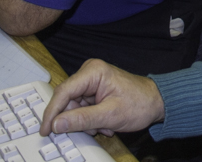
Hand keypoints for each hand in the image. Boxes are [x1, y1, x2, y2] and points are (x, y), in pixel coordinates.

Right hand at [40, 59, 164, 136]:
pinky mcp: (94, 91)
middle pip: (67, 101)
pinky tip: (105, 123)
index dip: (52, 112)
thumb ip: (81, 120)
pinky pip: (82, 109)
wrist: (156, 103)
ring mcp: (91, 83)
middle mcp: (89, 73)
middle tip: (91, 129)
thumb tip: (57, 123)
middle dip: (76, 119)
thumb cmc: (139, 103)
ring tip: (104, 125)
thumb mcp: (109, 116)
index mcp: (93, 72)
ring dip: (86, 122)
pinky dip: (91, 120)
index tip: (45, 130)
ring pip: (74, 108)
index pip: (63, 92)